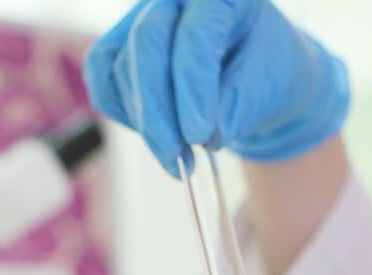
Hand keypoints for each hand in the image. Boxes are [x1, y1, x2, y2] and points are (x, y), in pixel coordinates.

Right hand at [83, 0, 349, 176]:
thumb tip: (209, 136)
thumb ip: (240, 105)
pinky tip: (157, 136)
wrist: (247, 73)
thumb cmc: (261, 70)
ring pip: (121, 68)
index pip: (196, 35)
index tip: (200, 136)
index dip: (193, 87)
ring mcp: (138, 19)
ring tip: (178, 157)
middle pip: (147, 43)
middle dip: (158, 110)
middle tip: (177, 158)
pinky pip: (104, 83)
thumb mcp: (267, 84)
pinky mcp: (117, 47)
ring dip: (147, 124)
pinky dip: (126, 116)